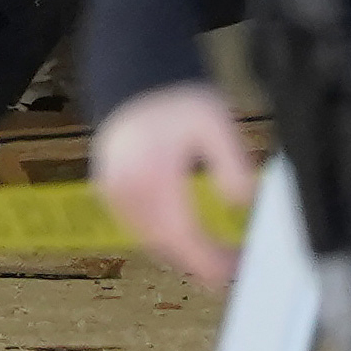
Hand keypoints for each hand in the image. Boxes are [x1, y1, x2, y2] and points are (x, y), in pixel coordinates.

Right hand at [90, 80, 257, 285]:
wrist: (134, 81)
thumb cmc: (174, 99)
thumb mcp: (215, 122)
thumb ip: (233, 163)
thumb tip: (242, 202)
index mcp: (152, 175)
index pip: (182, 235)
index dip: (209, 261)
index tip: (235, 269)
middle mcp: (127, 191)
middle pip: (166, 246)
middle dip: (200, 263)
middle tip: (234, 266)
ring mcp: (114, 195)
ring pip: (151, 242)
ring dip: (182, 254)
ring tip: (216, 256)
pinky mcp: (109, 194)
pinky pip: (138, 230)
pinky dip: (163, 239)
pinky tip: (186, 238)